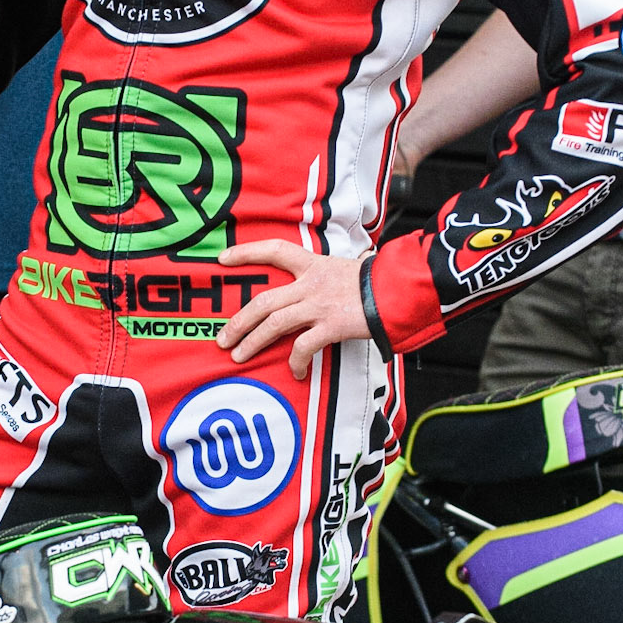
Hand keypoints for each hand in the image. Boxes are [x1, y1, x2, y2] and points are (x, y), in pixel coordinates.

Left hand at [216, 241, 369, 380]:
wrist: (399, 290)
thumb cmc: (377, 281)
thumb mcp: (348, 267)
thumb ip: (329, 273)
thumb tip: (329, 275)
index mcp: (313, 264)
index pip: (273, 250)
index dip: (246, 253)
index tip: (223, 259)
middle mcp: (311, 283)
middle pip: (263, 301)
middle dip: (239, 321)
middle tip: (223, 338)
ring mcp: (319, 305)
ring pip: (274, 324)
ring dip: (252, 342)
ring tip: (238, 356)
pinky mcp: (331, 325)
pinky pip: (304, 346)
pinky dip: (296, 361)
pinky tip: (296, 371)